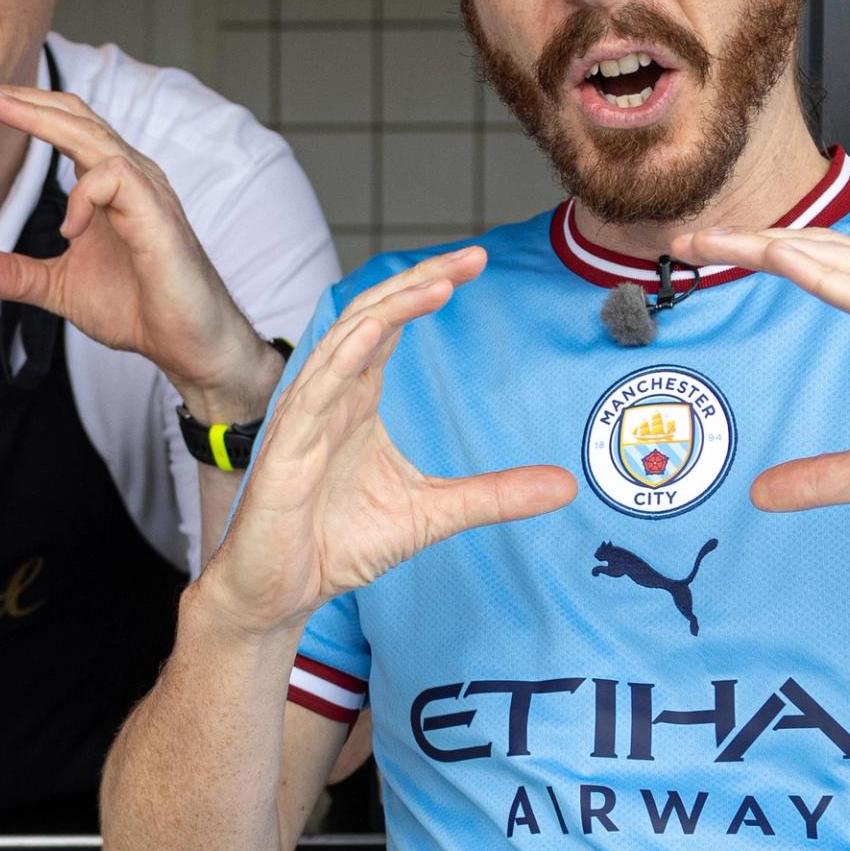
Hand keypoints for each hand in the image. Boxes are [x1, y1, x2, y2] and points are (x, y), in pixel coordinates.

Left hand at [0, 81, 278, 423]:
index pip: (64, 125)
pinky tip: (68, 230)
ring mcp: (146, 191)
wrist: (187, 345)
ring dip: (39, 119)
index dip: (20, 108)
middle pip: (75, 114)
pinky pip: (116, 177)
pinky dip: (83, 196)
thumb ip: (14, 273)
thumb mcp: (59, 288)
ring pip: (93, 134)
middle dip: (21, 98)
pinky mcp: (157, 215)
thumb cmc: (137, 307)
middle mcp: (128, 175)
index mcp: (107, 184)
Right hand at [198, 248, 574, 636]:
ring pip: (344, 342)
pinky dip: (341, 357)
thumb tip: (568, 485)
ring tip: (436, 283)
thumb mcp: (435, 514)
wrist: (281, 593)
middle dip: (419, 282)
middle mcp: (330, 396)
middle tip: (471, 256)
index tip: (476, 263)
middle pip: (371, 317)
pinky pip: (312, 392)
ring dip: (389, 309)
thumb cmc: (338, 545)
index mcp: (356, 399)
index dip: (428, 290)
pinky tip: (371, 332)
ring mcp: (305, 418)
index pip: (391, 326)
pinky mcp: (286, 450)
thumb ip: (495, 494)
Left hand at [685, 225, 849, 530]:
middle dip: (756, 241)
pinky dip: (836, 278)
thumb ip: (826, 476)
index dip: (764, 255)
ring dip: (783, 248)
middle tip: (687, 239)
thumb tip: (762, 493)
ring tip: (723, 241)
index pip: (827, 268)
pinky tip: (790, 263)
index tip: (701, 253)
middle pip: (829, 253)